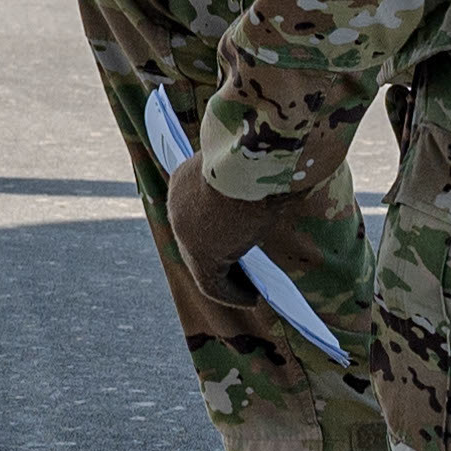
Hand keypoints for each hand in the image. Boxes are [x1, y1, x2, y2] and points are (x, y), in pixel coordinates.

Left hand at [164, 148, 340, 283]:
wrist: (254, 153)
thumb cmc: (259, 152)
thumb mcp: (250, 165)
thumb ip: (249, 180)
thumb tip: (272, 187)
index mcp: (186, 179)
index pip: (196, 211)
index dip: (215, 230)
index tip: (236, 243)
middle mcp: (177, 205)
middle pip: (197, 239)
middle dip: (220, 257)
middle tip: (246, 272)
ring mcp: (184, 230)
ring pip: (203, 264)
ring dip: (227, 281)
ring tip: (250, 291)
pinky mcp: (200, 252)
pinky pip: (211, 283)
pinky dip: (231, 294)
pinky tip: (252, 299)